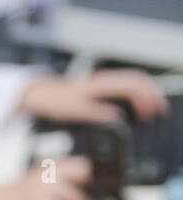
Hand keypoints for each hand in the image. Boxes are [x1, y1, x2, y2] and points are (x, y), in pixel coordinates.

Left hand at [19, 70, 168, 123]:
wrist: (40, 95)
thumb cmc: (55, 101)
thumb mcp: (74, 111)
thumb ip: (96, 114)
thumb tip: (117, 119)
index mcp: (101, 84)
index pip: (133, 84)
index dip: (145, 98)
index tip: (150, 113)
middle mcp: (105, 80)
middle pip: (138, 80)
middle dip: (152, 95)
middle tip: (159, 112)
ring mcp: (103, 83)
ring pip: (133, 83)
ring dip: (145, 95)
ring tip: (152, 111)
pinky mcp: (101, 89)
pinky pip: (125, 88)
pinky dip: (136, 97)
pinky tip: (137, 109)